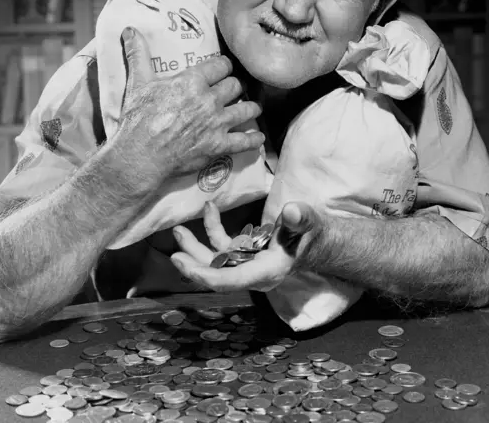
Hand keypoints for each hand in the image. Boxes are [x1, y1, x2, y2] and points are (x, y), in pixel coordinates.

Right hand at [111, 27, 264, 193]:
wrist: (140, 156)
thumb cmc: (138, 119)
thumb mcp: (137, 83)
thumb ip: (138, 54)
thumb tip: (130, 29)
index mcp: (192, 81)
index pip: (221, 65)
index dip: (224, 66)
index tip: (224, 68)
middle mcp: (209, 100)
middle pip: (235, 86)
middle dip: (236, 86)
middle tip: (236, 89)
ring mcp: (217, 124)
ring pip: (246, 110)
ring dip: (251, 108)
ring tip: (254, 108)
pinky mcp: (219, 146)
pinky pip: (244, 141)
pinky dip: (253, 139)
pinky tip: (258, 137)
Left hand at [170, 201, 319, 291]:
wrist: (314, 238)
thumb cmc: (312, 233)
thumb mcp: (308, 223)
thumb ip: (300, 219)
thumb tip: (291, 211)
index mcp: (266, 271)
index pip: (232, 280)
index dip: (207, 276)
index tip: (186, 266)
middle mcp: (252, 272)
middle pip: (217, 275)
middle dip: (194, 266)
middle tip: (174, 255)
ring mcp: (245, 262)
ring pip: (215, 260)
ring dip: (195, 247)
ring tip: (178, 231)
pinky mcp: (243, 253)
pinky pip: (223, 245)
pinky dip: (212, 229)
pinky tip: (208, 209)